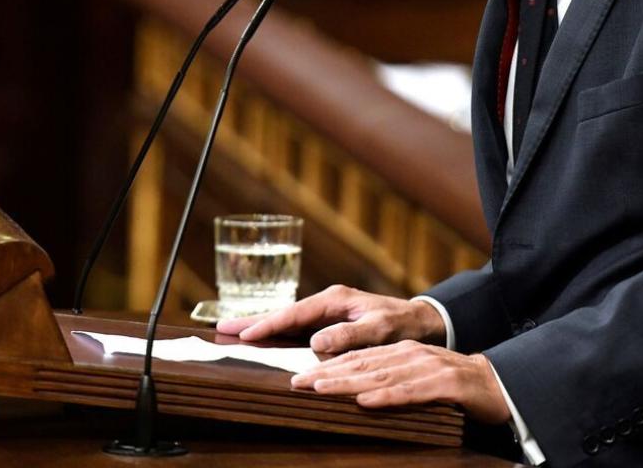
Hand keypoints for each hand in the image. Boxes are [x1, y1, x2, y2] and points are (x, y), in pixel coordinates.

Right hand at [216, 284, 445, 353]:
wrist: (421, 321)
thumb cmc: (402, 324)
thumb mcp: (381, 328)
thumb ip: (351, 333)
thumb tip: (316, 342)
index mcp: (335, 299)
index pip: (294, 313)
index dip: (269, 325)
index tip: (245, 334)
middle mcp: (327, 301)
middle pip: (283, 312)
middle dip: (252, 320)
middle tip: (221, 328)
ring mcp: (326, 310)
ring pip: (287, 319)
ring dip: (261, 326)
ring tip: (231, 331)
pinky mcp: (328, 321)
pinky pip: (296, 326)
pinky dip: (277, 331)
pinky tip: (262, 338)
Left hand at [293, 340, 510, 423]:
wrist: (500, 383)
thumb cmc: (454, 386)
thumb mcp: (416, 379)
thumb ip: (390, 380)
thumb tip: (354, 393)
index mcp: (401, 353)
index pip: (358, 360)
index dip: (328, 368)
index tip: (299, 378)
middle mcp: (411, 355)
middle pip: (363, 365)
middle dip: (328, 374)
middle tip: (297, 383)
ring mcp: (429, 368)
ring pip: (382, 376)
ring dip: (348, 383)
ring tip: (321, 389)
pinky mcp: (447, 384)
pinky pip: (413, 391)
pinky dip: (388, 396)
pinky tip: (367, 401)